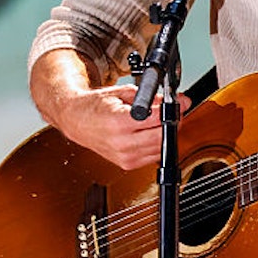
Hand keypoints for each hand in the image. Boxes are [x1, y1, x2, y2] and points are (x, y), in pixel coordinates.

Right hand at [29, 50, 190, 169]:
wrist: (77, 121)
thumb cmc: (96, 106)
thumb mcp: (124, 93)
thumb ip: (153, 97)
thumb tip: (178, 101)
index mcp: (119, 122)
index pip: (157, 118)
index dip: (173, 110)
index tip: (180, 103)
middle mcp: (122, 143)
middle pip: (162, 135)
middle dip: (173, 122)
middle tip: (172, 112)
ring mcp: (125, 157)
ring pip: (160, 147)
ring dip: (166, 134)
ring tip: (156, 122)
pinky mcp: (127, 164)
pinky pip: (153, 156)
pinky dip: (156, 145)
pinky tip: (148, 134)